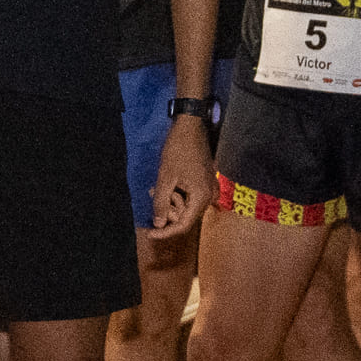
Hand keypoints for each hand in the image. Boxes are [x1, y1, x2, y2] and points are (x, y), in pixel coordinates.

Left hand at [148, 114, 210, 236]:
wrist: (191, 127)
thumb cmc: (178, 150)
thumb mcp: (165, 178)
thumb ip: (162, 204)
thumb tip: (159, 225)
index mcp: (202, 197)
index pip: (183, 225)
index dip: (165, 232)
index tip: (150, 233)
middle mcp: (210, 197)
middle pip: (185, 216)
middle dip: (167, 209)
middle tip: (153, 192)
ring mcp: (210, 189)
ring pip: (187, 206)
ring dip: (170, 199)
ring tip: (157, 185)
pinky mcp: (206, 182)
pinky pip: (191, 197)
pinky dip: (177, 194)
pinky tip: (168, 183)